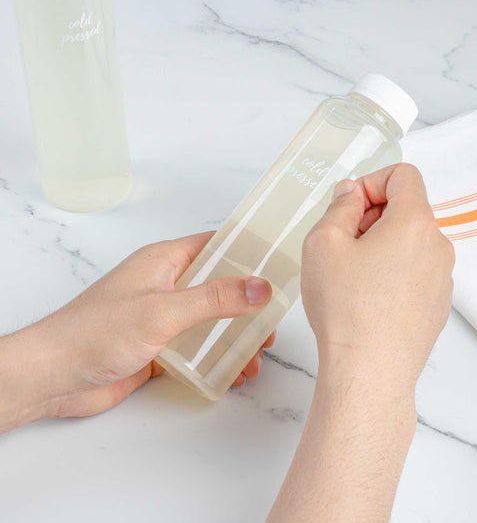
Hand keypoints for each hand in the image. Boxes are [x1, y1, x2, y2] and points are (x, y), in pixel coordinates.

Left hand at [1, 233, 272, 429]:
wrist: (53, 377)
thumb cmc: (97, 332)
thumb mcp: (164, 311)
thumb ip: (214, 298)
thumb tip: (260, 287)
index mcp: (164, 262)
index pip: (214, 246)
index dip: (246, 254)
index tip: (277, 268)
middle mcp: (165, 285)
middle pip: (218, 287)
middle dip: (247, 306)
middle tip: (270, 325)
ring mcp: (161, 317)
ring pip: (209, 320)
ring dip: (234, 336)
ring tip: (256, 357)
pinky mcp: (157, 347)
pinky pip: (196, 347)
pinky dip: (216, 357)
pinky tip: (233, 372)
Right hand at [269, 164, 453, 522]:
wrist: (369, 373)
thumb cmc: (345, 308)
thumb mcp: (323, 242)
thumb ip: (339, 206)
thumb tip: (351, 194)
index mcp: (415, 223)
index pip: (404, 175)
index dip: (371, 182)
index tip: (349, 208)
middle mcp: (438, 247)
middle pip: (407, 210)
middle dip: (372, 217)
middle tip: (341, 244)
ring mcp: (442, 279)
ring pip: (409, 243)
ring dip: (380, 246)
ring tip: (351, 276)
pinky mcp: (437, 305)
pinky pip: (415, 272)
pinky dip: (392, 273)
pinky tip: (367, 299)